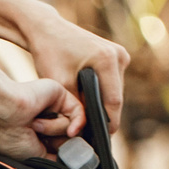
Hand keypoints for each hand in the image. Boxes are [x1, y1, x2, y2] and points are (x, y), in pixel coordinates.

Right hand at [0, 70, 70, 160]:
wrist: (3, 111)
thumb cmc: (8, 134)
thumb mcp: (32, 156)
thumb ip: (53, 159)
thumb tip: (71, 164)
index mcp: (34, 138)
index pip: (59, 148)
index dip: (62, 154)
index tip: (65, 159)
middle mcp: (44, 124)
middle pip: (69, 138)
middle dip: (59, 142)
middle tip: (44, 141)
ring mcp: (53, 110)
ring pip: (72, 126)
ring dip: (54, 129)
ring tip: (35, 124)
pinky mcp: (60, 97)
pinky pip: (79, 113)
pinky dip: (78, 123)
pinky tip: (71, 130)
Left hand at [16, 4, 127, 134]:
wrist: (48, 30)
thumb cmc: (50, 53)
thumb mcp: (60, 83)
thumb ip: (75, 106)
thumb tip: (85, 128)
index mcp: (107, 60)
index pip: (114, 100)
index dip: (109, 122)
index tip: (103, 139)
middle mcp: (120, 56)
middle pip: (117, 96)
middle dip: (104, 114)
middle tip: (90, 132)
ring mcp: (120, 54)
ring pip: (115, 89)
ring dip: (103, 103)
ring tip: (86, 116)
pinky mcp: (116, 56)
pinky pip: (113, 81)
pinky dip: (102, 92)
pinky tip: (88, 100)